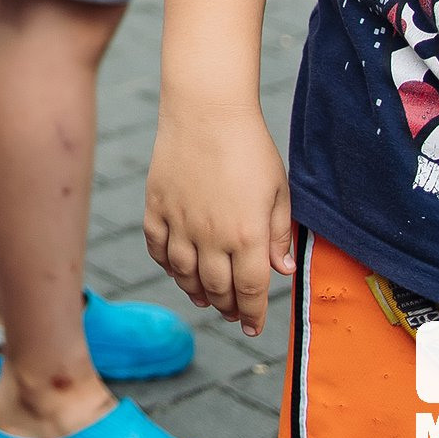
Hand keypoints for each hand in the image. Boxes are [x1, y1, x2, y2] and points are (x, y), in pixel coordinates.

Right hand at [144, 105, 292, 337]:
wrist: (207, 110)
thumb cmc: (250, 147)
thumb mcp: (278, 191)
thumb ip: (279, 234)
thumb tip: (282, 270)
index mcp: (248, 234)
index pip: (251, 290)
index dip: (253, 313)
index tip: (253, 327)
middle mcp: (212, 235)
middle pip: (217, 288)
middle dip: (227, 307)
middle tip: (232, 313)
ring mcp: (179, 221)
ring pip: (184, 274)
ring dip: (195, 292)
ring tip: (205, 298)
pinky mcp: (156, 206)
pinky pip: (157, 247)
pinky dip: (166, 264)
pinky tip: (176, 268)